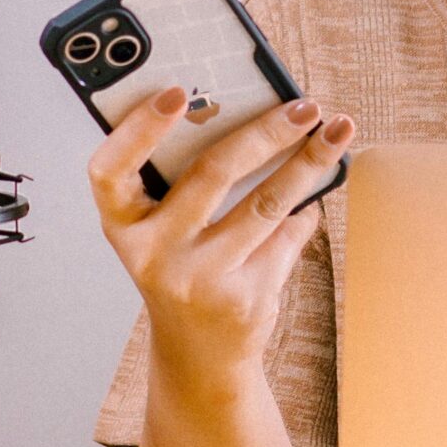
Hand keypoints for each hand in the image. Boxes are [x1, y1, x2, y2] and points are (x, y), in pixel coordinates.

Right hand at [88, 85, 355, 372]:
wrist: (197, 354)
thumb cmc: (177, 268)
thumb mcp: (159, 230)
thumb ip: (181, 180)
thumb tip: (249, 112)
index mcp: (122, 225)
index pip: (110, 170)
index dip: (138, 129)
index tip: (178, 92)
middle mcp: (153, 253)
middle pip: (211, 174)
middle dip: (265, 132)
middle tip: (303, 105)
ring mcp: (199, 278)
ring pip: (265, 203)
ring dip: (307, 162)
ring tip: (336, 132)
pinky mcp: (244, 298)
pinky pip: (285, 236)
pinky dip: (306, 207)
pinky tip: (320, 183)